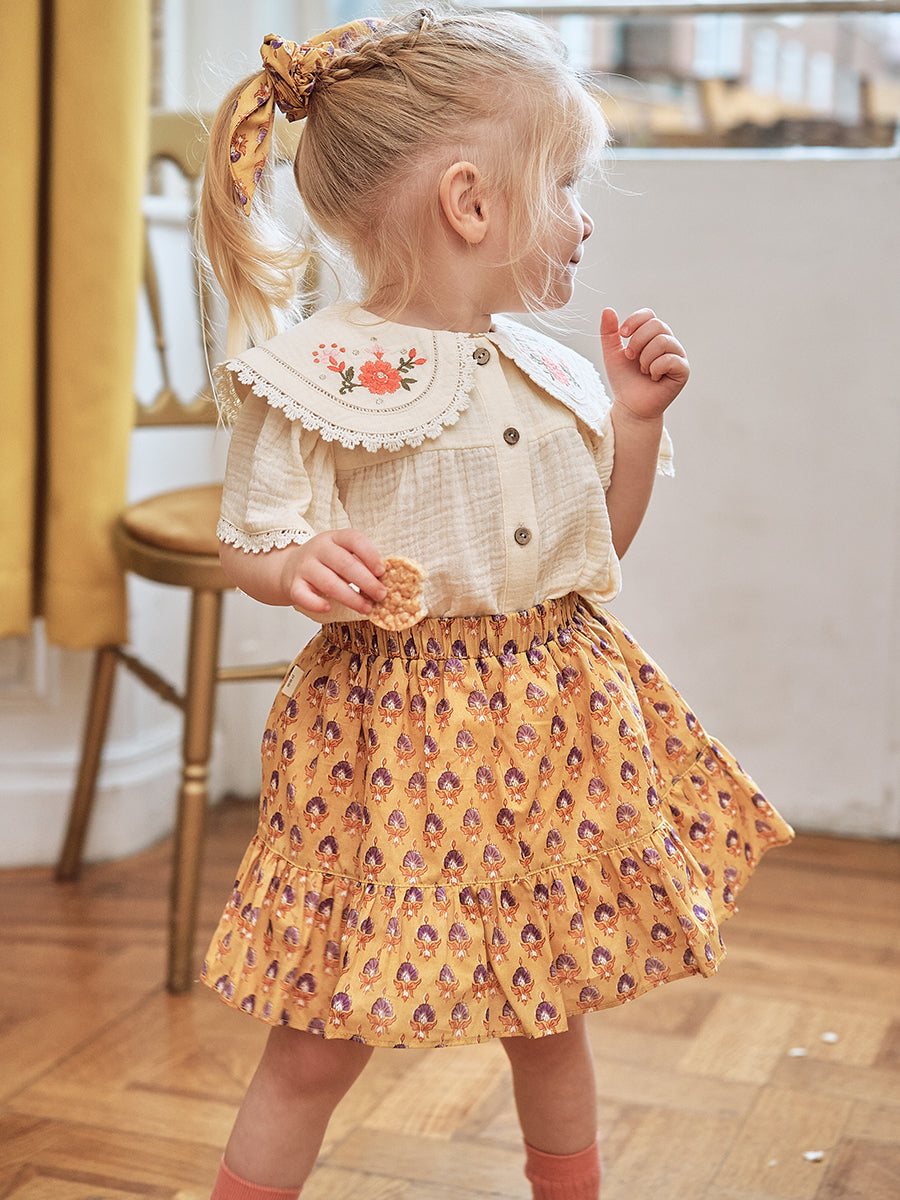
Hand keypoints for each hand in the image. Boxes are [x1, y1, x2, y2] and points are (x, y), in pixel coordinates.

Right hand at [281, 529, 385, 617]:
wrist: (289, 567)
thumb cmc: (325, 563)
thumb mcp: (343, 554)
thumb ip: (360, 563)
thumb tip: (383, 581)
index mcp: (335, 537)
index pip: (354, 539)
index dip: (370, 555)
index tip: (382, 572)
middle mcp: (319, 549)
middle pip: (345, 564)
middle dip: (366, 581)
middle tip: (381, 595)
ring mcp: (304, 567)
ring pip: (329, 582)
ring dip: (351, 598)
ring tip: (366, 608)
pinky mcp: (293, 585)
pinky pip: (303, 596)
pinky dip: (316, 603)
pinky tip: (328, 608)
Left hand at [600, 307, 689, 421]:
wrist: (630, 405)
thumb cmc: (624, 380)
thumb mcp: (612, 354)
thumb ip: (609, 333)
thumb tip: (608, 309)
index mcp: (653, 335)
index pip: (649, 315)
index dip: (635, 321)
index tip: (622, 335)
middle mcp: (668, 341)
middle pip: (657, 325)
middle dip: (637, 341)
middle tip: (630, 357)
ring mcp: (678, 355)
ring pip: (663, 341)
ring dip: (645, 358)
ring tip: (643, 370)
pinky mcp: (683, 370)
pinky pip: (671, 359)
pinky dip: (656, 368)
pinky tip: (653, 377)